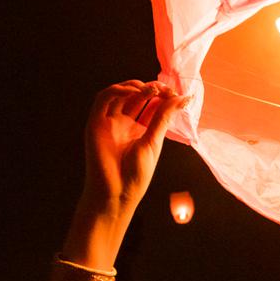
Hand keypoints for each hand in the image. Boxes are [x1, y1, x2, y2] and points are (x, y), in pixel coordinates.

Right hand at [80, 81, 181, 218]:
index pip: (151, 104)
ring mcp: (109, 122)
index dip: (163, 95)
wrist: (117, 194)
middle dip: (151, 88)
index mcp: (139, 129)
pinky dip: (117, 90)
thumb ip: (164, 117)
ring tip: (150, 90)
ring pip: (119, 93)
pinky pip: (103, 99)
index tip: (176, 94)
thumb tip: (182, 98)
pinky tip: (132, 92)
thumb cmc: (135, 174)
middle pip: (136, 96)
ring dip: (134, 86)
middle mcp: (124, 123)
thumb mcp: (154, 141)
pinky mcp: (96, 123)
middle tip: (164, 89)